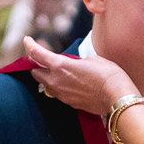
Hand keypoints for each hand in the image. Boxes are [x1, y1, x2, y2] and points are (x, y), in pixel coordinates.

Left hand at [21, 37, 136, 116]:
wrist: (117, 96)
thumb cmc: (107, 74)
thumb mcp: (92, 59)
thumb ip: (77, 61)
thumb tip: (75, 65)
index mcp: (60, 65)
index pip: (36, 54)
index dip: (30, 45)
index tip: (27, 40)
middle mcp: (56, 81)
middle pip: (36, 73)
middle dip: (37, 66)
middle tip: (43, 60)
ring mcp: (61, 94)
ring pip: (46, 85)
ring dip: (48, 78)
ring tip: (58, 72)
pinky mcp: (69, 103)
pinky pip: (58, 93)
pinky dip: (59, 87)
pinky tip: (70, 84)